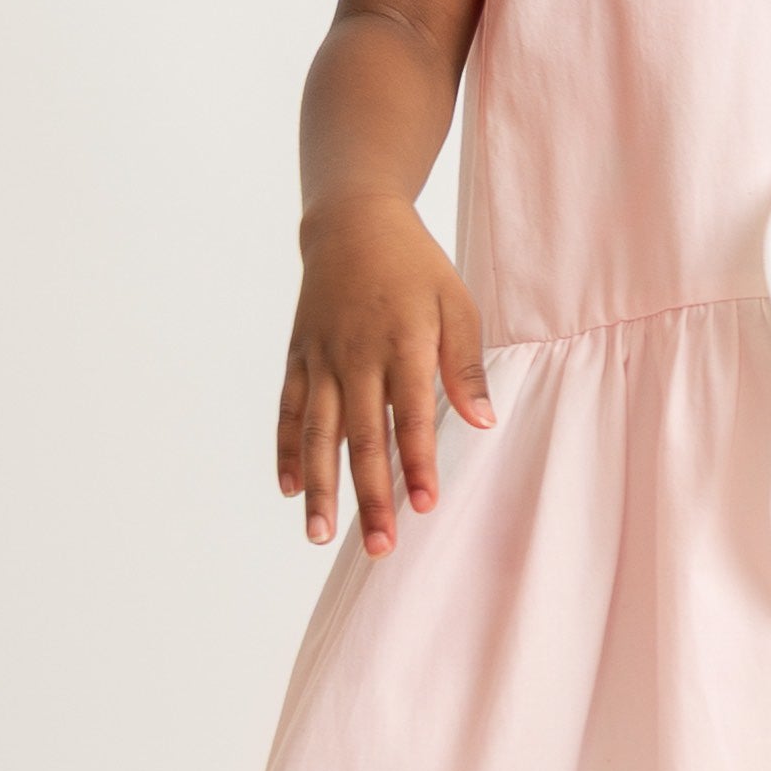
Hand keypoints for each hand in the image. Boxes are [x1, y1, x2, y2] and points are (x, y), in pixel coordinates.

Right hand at [278, 195, 493, 552]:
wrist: (352, 223)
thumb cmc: (416, 268)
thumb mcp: (456, 304)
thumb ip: (465, 366)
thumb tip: (483, 423)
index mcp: (402, 344)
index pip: (412, 417)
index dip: (419, 464)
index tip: (426, 506)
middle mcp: (355, 357)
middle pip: (362, 439)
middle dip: (370, 497)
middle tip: (379, 547)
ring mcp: (321, 359)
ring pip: (316, 434)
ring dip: (320, 488)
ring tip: (320, 536)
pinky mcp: (298, 358)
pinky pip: (288, 410)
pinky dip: (286, 451)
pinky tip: (291, 490)